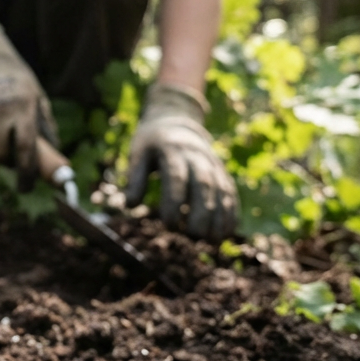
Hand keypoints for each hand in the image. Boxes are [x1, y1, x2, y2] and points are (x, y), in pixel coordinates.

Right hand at [0, 21, 57, 171]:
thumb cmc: (18, 82)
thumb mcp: (37, 98)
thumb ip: (45, 127)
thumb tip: (55, 158)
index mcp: (25, 106)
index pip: (25, 148)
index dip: (26, 172)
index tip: (25, 188)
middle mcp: (2, 109)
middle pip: (1, 154)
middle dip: (8, 163)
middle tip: (13, 161)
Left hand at [124, 83, 237, 240]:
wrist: (177, 120)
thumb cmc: (152, 143)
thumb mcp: (138, 153)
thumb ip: (135, 178)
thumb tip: (128, 205)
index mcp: (172, 150)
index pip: (176, 176)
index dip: (174, 201)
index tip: (169, 225)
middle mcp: (196, 156)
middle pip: (203, 184)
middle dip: (201, 211)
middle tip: (193, 236)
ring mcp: (212, 164)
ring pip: (220, 190)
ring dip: (219, 216)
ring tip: (212, 240)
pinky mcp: (222, 172)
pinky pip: (230, 192)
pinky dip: (230, 211)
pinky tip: (226, 232)